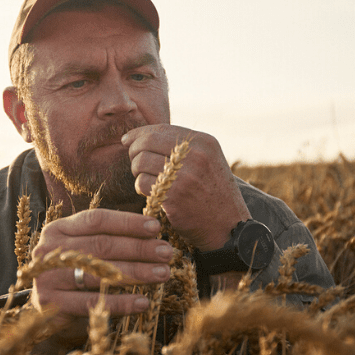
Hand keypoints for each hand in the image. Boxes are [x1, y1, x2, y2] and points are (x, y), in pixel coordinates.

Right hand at [29, 208, 173, 352]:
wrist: (42, 310)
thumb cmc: (71, 274)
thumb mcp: (81, 249)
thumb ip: (106, 238)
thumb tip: (151, 233)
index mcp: (58, 229)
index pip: (96, 219)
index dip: (127, 222)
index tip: (156, 227)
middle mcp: (50, 250)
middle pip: (102, 245)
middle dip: (139, 248)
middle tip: (167, 252)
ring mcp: (47, 275)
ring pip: (100, 272)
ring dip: (137, 272)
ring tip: (162, 273)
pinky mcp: (50, 301)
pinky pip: (93, 301)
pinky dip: (121, 302)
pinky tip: (143, 302)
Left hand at [122, 124, 250, 250]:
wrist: (228, 226)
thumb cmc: (212, 192)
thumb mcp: (207, 160)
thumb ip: (182, 146)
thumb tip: (142, 135)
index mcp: (203, 141)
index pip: (160, 128)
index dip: (139, 133)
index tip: (127, 140)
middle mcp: (195, 155)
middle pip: (146, 142)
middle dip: (134, 152)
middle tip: (136, 164)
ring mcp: (185, 175)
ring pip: (141, 161)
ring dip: (137, 171)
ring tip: (146, 179)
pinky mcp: (174, 196)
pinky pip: (142, 182)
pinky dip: (140, 187)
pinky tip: (150, 193)